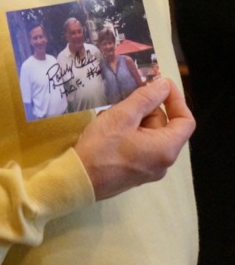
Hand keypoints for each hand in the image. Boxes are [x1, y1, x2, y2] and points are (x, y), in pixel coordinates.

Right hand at [74, 78, 194, 200]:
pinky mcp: (135, 171)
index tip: (159, 85)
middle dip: (147, 107)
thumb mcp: (123, 116)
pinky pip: (140, 144)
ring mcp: (149, 168)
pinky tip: (108, 126)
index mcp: (166, 149)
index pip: (185, 120)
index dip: (176, 99)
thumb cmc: (102, 147)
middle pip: (165, 125)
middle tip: (124, 97)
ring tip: (110, 113)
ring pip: (149, 133)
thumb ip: (146, 98)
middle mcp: (163, 162)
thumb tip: (164, 85)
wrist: (79, 179)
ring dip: (133, 117)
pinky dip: (128, 130)